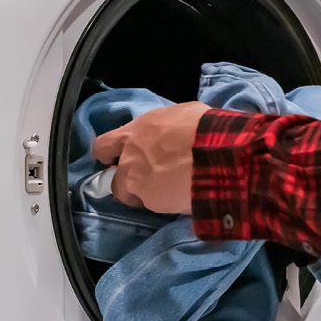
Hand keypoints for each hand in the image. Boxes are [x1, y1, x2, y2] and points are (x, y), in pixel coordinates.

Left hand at [92, 102, 211, 214]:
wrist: (217, 152)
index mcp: (132, 134)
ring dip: (142, 195)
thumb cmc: (201, 126)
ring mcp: (138, 185)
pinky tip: (180, 197)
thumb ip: (162, 128)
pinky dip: (164, 203)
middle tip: (144, 179)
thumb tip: (164, 133)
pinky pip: (154, 205)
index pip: (103, 146)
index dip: (109, 154)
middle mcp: (129, 161)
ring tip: (165, 192)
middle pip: (113, 180)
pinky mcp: (154, 204)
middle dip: (126, 180)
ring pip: (131, 196)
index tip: (116, 158)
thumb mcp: (178, 114)